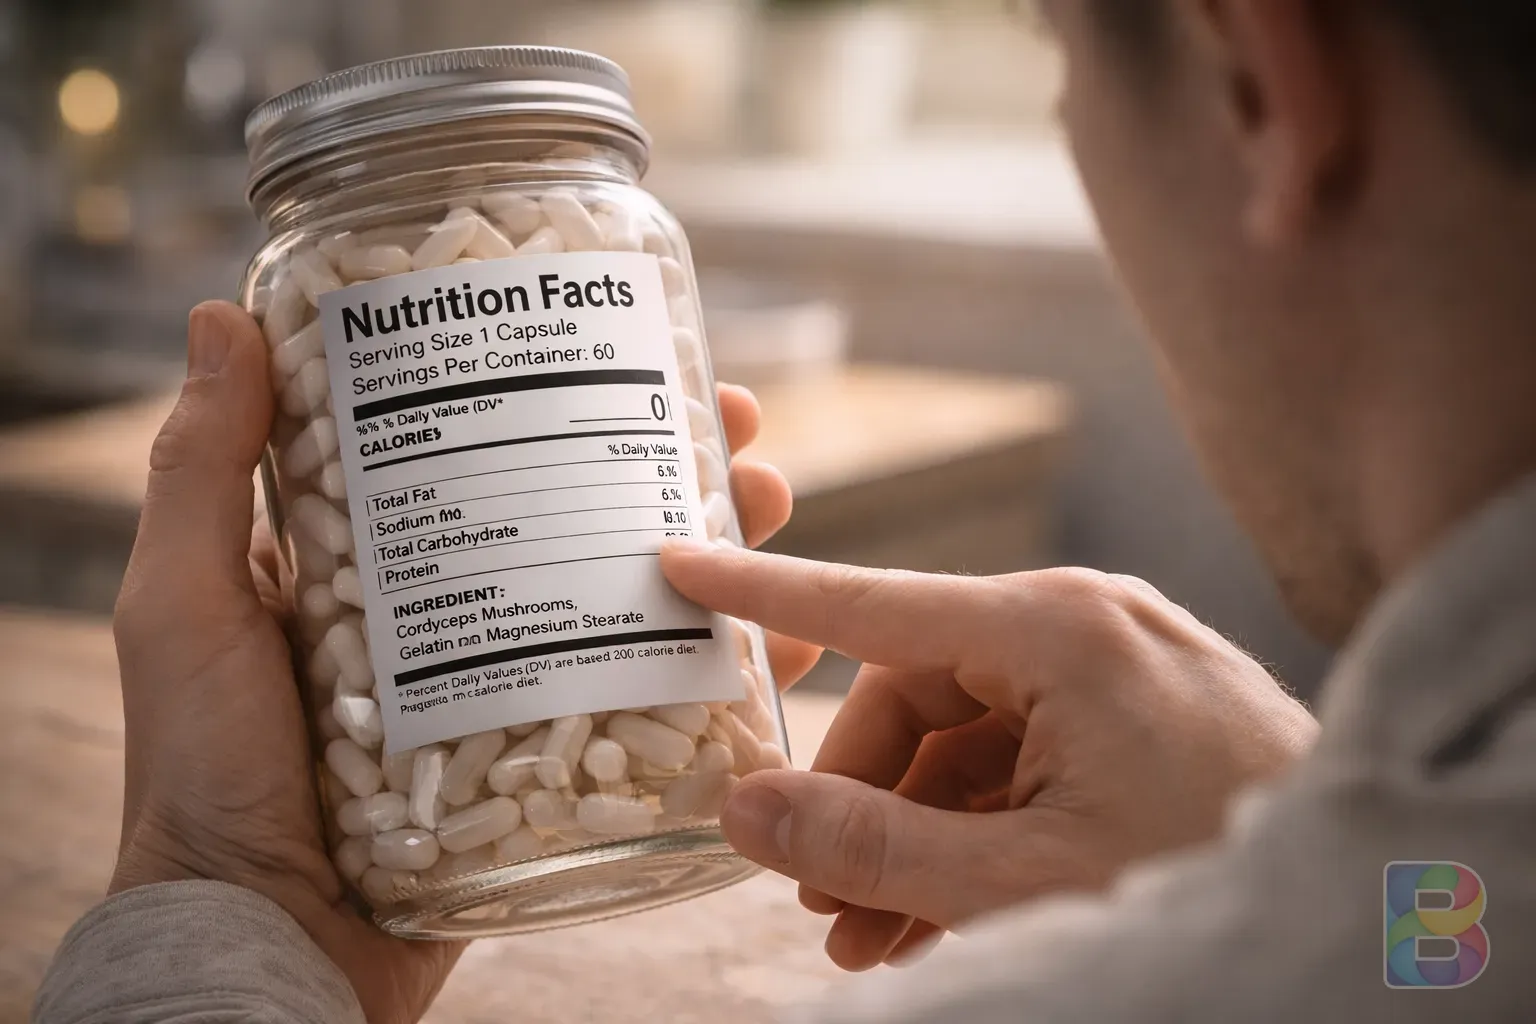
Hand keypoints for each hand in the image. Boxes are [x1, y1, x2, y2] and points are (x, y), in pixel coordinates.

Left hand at [109, 300, 810, 1023]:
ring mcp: (517, 689)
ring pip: (639, 600)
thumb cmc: (202, 772)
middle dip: (675, 465)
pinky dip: (723, 680)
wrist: (262, 940)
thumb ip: (198, 472)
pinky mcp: (555, 766)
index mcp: (385, 558)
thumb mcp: (187, 606)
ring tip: (772, 511)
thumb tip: (223, 316)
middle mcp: (463, 611)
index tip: (640, 348)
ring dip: (720, 553)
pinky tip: (777, 649)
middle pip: (591, 516)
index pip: (497, 450)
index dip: (573, 396)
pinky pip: (651, 709)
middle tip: (737, 433)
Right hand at [660, 545, 1318, 971]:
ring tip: (866, 940)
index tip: (682, 565)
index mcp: (1053, 628)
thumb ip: (869, 845)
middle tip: (813, 899)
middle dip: (855, 802)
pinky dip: (972, 832)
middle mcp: (1081, 624)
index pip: (872, 602)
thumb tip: (745, 811)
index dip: (765, 593)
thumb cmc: (1202, 878)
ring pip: (965, 741)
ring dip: (908, 836)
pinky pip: (1021, 761)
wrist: (1366, 908)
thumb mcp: (1015, 879)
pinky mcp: (1139, 717)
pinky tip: (932, 918)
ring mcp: (1115, 669)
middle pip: (914, 696)